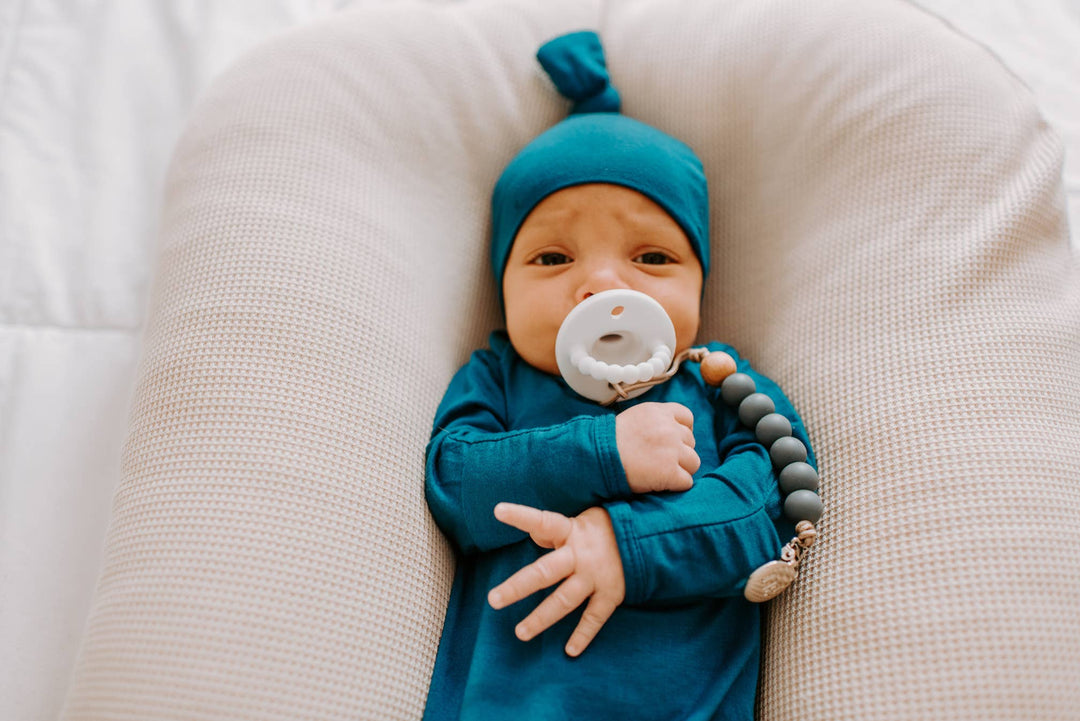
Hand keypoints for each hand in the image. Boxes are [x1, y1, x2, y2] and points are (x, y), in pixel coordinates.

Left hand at [488, 503, 624, 656]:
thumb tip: (533, 534)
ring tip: (520, 633)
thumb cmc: (607, 527)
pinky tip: (570, 650)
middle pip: (544, 573)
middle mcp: (580, 556)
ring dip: (541, 618)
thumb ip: (556, 529)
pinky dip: (583, 635)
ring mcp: (595, 577)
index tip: (498, 510)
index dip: (522, 516)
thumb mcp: (584, 518)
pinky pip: (594, 618)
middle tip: (493, 600)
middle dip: (518, 587)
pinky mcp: (611, 595)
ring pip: (563, 601)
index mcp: (571, 531)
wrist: (650, 537)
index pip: (543, 522)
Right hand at [615, 402, 699, 492]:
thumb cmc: (610, 440)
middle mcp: (669, 429)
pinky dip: (676, 485)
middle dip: (680, 452)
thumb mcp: (635, 417)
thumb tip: (673, 430)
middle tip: (660, 459)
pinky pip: (687, 482)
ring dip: (682, 469)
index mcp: (660, 412)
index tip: (672, 440)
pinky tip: (660, 483)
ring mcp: (672, 451)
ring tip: (661, 472)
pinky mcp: (670, 473)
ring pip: (694, 462)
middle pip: (691, 442)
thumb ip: (656, 420)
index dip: (682, 431)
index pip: (687, 418)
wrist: (597, 457)